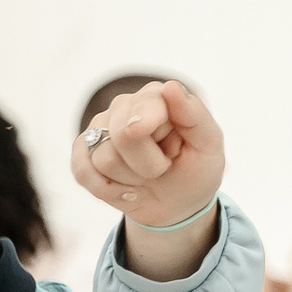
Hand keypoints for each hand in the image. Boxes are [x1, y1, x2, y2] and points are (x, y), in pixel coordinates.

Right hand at [71, 80, 225, 278]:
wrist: (176, 204)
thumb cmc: (195, 171)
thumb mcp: (208, 146)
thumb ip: (194, 115)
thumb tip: (170, 87)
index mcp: (157, 97)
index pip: (144, 106)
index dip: (148, 126)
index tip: (158, 140)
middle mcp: (124, 106)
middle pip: (123, 136)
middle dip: (150, 165)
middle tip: (164, 167)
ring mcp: (100, 127)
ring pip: (105, 159)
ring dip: (133, 180)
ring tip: (146, 176)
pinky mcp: (83, 151)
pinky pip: (83, 172)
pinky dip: (109, 190)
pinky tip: (126, 189)